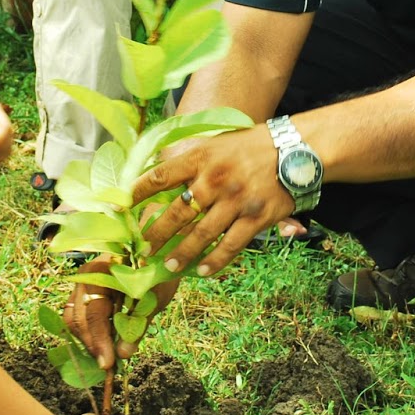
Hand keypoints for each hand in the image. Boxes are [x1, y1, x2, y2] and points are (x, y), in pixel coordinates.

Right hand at [63, 259, 180, 370]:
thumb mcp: (154, 296)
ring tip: (107, 356)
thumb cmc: (157, 270)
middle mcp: (85, 277)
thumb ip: (138, 324)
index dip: (100, 340)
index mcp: (103, 272)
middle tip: (109, 365)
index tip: (107, 364)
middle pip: (79, 319)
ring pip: (73, 320)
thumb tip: (123, 354)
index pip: (95, 312)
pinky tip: (103, 344)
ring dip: (88, 341)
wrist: (156, 250)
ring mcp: (80, 285)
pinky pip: (77, 318)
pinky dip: (88, 333)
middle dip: (92, 345)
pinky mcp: (82, 294)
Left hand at [130, 128, 295, 278]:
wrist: (295, 149)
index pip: (160, 176)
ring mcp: (235, 200)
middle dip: (155, 235)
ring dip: (181, 254)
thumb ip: (193, 160)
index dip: (137, 193)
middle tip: (140, 250)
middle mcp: (214, 179)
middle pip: (176, 212)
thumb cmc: (251, 146)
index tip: (119, 208)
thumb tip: (160, 175)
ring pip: (201, 234)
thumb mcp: (218, 143)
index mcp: (201, 157)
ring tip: (168, 268)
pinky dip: (215, 261)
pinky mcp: (255, 217)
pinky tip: (202, 271)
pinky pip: (230, 245)